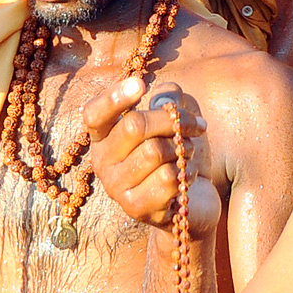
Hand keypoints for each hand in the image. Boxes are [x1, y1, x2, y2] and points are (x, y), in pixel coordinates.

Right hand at [84, 77, 220, 238]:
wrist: (195, 201)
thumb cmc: (179, 154)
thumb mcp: (177, 118)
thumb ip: (169, 97)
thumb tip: (163, 101)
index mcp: (104, 136)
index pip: (94, 114)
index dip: (114, 97)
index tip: (140, 85)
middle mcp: (102, 162)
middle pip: (134, 126)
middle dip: (174, 120)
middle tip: (197, 125)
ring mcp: (116, 187)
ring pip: (155, 152)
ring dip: (183, 149)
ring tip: (188, 155)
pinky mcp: (136, 207)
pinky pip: (167, 178)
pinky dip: (187, 173)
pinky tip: (186, 177)